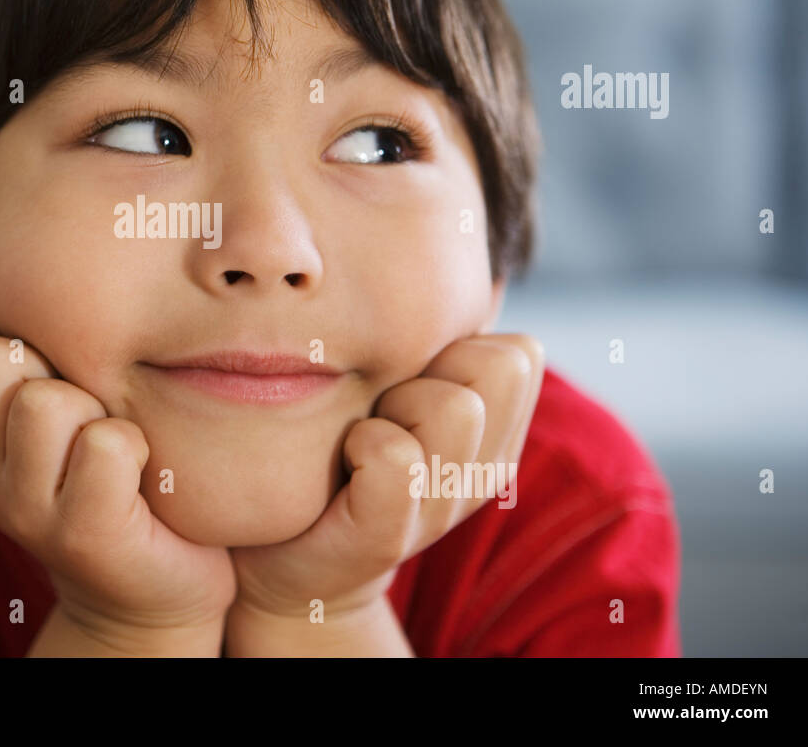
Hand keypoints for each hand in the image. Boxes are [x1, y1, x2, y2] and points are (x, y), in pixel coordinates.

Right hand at [0, 326, 236, 650]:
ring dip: (96, 410)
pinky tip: (139, 475)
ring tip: (109, 447)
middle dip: (52, 370)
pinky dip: (136, 446)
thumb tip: (17, 253)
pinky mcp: (83, 534)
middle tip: (85, 416)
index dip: (14, 345)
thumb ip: (19, 353)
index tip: (49, 384)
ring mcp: (22, 510)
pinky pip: (107, 444)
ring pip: (47, 400)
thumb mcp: (47, 410)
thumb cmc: (105, 471)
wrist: (147, 584)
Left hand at [228, 333, 544, 621]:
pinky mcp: (390, 535)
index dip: (457, 348)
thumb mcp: (396, 387)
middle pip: (500, 369)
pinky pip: (396, 458)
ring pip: (454, 408)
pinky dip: (362, 445)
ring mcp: (443, 509)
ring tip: (360, 433)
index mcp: (495, 434)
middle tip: (381, 407)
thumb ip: (428, 340)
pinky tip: (344, 461)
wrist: (287, 554)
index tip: (408, 379)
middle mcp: (483, 472)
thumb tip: (442, 253)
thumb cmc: (337, 448)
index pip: (520, 351)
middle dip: (432, 370)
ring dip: (392, 406)